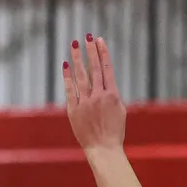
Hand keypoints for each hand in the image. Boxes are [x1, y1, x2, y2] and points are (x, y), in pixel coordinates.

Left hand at [64, 35, 125, 152]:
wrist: (104, 150)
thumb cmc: (114, 132)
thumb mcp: (120, 112)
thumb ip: (112, 95)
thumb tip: (105, 82)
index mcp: (113, 96)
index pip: (107, 69)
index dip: (102, 53)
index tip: (98, 40)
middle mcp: (99, 97)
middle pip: (94, 69)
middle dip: (90, 51)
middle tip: (87, 36)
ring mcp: (85, 103)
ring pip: (81, 76)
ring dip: (77, 58)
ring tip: (75, 44)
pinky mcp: (74, 110)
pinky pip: (70, 90)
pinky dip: (67, 77)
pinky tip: (66, 65)